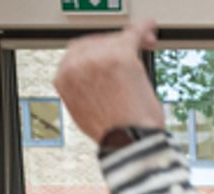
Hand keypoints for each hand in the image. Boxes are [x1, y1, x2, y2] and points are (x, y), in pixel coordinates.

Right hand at [54, 22, 163, 141]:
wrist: (129, 142)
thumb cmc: (116, 134)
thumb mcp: (87, 112)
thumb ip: (86, 91)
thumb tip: (99, 81)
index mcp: (63, 78)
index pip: (77, 53)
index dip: (97, 51)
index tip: (110, 53)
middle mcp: (75, 65)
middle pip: (96, 42)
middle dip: (115, 44)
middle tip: (135, 47)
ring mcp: (97, 59)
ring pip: (115, 39)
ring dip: (131, 40)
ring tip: (145, 43)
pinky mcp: (120, 56)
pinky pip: (133, 35)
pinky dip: (143, 30)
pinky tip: (149, 31)